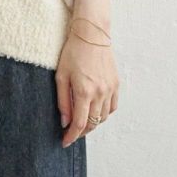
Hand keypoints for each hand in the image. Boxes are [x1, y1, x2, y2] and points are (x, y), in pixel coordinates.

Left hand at [55, 18, 118, 147]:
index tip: (65, 142)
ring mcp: (110, 89)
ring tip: (82, 122)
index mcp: (84, 91)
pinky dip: (104, 113)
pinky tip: (95, 111)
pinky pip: (112, 107)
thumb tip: (64, 122)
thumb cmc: (73, 52)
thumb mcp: (61, 76)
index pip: (80, 124)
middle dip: (81, 132)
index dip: (72, 136)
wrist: (92, 34)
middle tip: (71, 134)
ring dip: (93, 124)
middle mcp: (100, 92)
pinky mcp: (116, 84)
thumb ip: (63, 101)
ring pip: (103, 117)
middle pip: (93, 123)